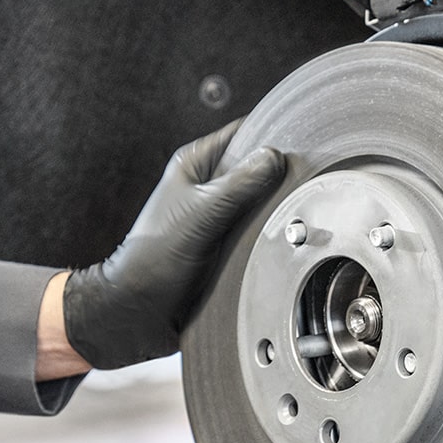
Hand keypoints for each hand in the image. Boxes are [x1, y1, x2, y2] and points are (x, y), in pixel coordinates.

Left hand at [62, 120, 284, 368]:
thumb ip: (240, 184)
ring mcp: (217, 215)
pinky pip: (256, 229)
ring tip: (291, 212)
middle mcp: (207, 186)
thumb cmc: (154, 258)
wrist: (142, 308)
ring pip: (260, 201)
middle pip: (257, 168)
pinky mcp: (225, 242)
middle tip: (301, 184)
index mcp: (195, 164)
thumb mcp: (202, 213)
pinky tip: (279, 236)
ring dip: (274, 208)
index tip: (300, 143)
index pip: (243, 133)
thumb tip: (275, 157)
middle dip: (278, 176)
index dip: (272, 136)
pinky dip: (268, 232)